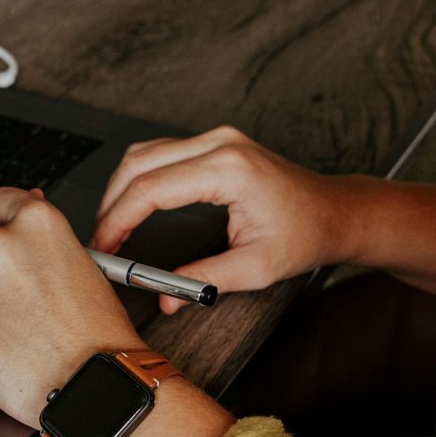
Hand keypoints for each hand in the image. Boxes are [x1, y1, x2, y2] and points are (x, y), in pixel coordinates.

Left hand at [0, 188, 147, 427]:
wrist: (90, 386)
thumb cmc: (98, 335)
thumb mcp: (87, 267)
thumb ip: (46, 238)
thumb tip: (26, 207)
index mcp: (35, 224)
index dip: (5, 220)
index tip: (7, 234)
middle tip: (27, 304)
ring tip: (24, 333)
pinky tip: (8, 350)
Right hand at [92, 126, 348, 313]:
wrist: (333, 212)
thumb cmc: (305, 234)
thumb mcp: (256, 268)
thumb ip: (205, 281)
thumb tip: (165, 298)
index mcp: (229, 170)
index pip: (151, 189)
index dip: (118, 220)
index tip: (104, 247)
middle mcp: (220, 144)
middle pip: (139, 164)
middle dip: (110, 204)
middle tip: (101, 243)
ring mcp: (217, 138)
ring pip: (145, 153)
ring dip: (121, 189)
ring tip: (112, 228)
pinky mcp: (214, 143)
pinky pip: (161, 152)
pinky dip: (139, 178)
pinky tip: (132, 205)